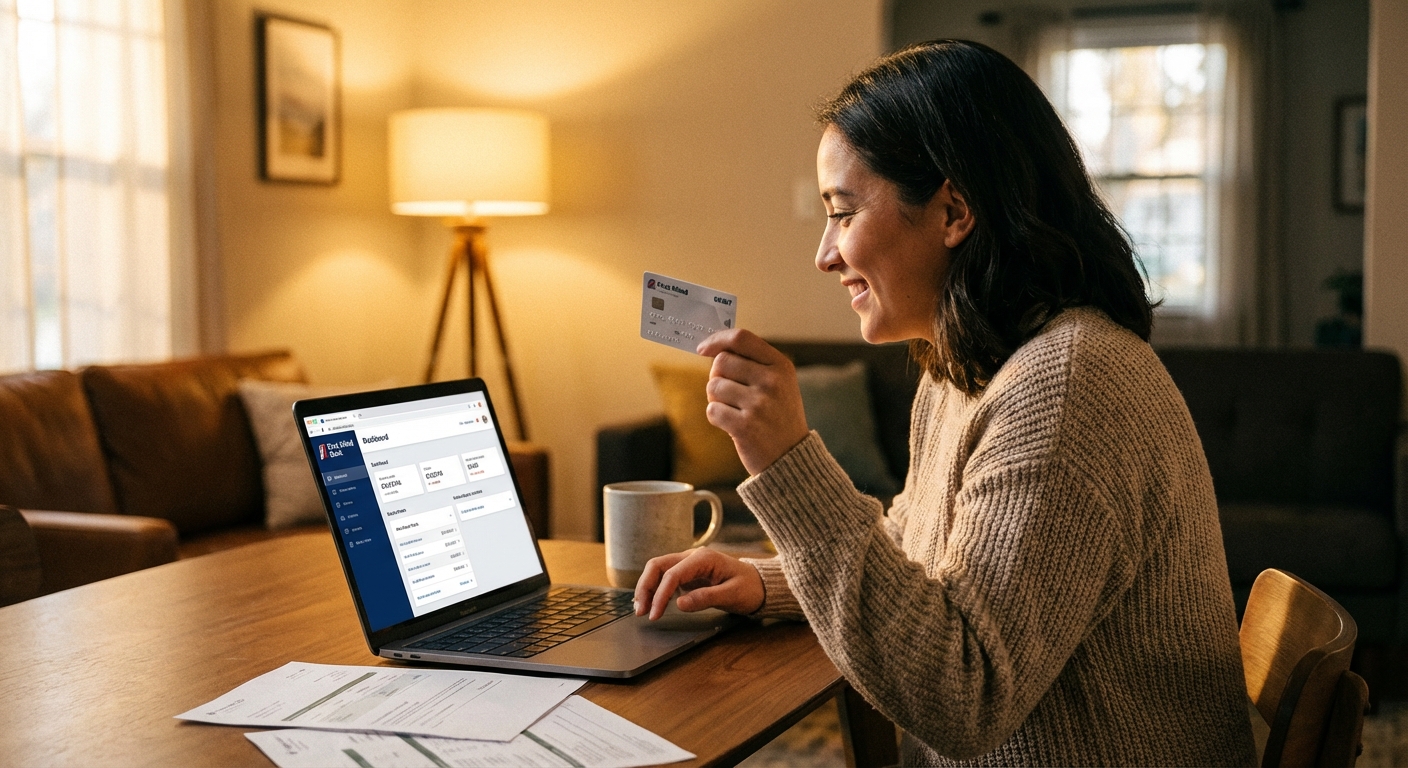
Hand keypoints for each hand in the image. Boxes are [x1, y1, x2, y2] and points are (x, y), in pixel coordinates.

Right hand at [633, 548, 763, 619]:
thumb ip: (705, 598)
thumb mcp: (732, 595)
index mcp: (703, 558)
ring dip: (647, 587)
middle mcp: (692, 557)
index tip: (655, 614)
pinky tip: (651, 603)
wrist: (760, 585)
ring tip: (641, 609)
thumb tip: (679, 604)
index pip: (672, 574)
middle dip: (645, 587)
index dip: (660, 595)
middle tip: (640, 610)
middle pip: (658, 566)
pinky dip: (655, 589)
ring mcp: (688, 564)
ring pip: (658, 570)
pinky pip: (665, 577)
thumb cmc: (749, 588)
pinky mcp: (687, 573)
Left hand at [696, 329, 809, 474]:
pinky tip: (732, 424)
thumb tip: (713, 348)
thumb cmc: (778, 416)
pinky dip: (716, 417)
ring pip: (713, 386)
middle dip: (717, 376)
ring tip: (734, 410)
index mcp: (780, 366)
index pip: (741, 338)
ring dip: (716, 399)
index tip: (703, 348)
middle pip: (721, 362)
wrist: (791, 457)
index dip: (717, 340)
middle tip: (728, 393)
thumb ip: (752, 363)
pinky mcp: (745, 426)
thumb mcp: (779, 383)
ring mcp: (758, 404)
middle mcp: (771, 381)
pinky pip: (712, 410)